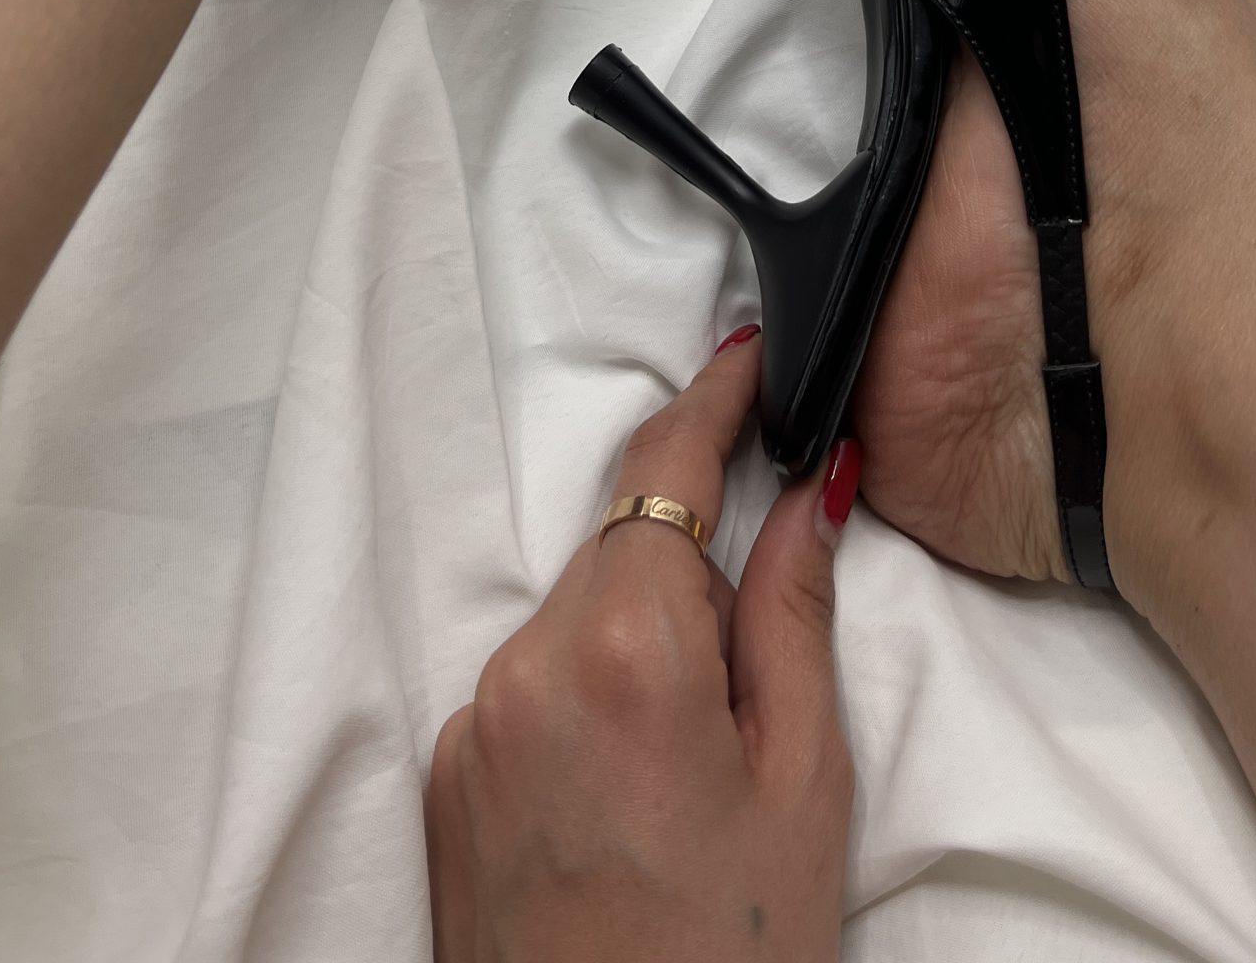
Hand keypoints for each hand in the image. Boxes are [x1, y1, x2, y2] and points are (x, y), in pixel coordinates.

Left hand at [427, 333, 857, 959]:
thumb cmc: (727, 958)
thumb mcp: (802, 781)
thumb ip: (795, 613)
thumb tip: (810, 490)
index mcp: (624, 645)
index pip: (667, 466)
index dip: (714, 399)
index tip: (748, 353)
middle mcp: (524, 661)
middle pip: (626, 550)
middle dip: (693, 573)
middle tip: (759, 682)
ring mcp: (473, 721)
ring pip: (579, 621)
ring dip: (641, 647)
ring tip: (697, 776)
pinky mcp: (446, 775)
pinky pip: (532, 689)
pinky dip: (589, 704)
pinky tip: (637, 800)